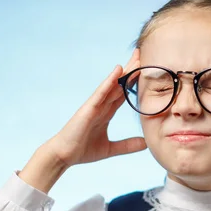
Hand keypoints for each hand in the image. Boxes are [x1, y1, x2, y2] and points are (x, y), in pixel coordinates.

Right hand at [43, 49, 145, 166]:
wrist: (64, 156)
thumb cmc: (82, 150)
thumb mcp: (110, 149)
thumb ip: (127, 145)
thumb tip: (146, 144)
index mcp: (106, 112)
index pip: (123, 94)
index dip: (134, 82)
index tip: (145, 70)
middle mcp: (101, 105)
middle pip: (119, 85)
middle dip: (131, 70)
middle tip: (142, 54)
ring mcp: (95, 105)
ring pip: (113, 85)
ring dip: (124, 72)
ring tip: (136, 58)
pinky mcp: (88, 108)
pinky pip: (101, 92)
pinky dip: (110, 81)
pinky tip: (118, 70)